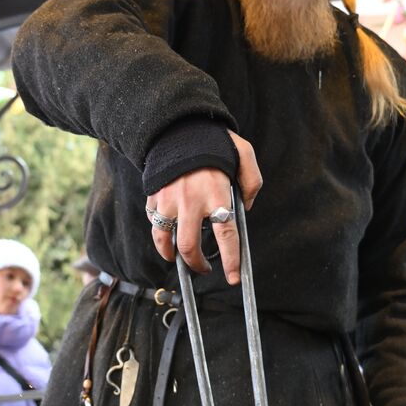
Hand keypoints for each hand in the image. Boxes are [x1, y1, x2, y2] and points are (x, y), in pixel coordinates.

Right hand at [145, 131, 261, 283]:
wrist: (177, 127)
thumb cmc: (213, 143)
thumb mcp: (243, 153)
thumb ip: (251, 181)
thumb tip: (246, 208)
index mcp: (217, 193)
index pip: (227, 236)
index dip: (230, 261)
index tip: (233, 278)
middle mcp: (191, 201)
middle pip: (190, 246)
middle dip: (197, 264)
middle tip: (204, 268)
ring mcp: (169, 201)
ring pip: (166, 241)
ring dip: (172, 255)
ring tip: (179, 258)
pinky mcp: (154, 198)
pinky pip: (155, 226)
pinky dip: (160, 237)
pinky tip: (167, 238)